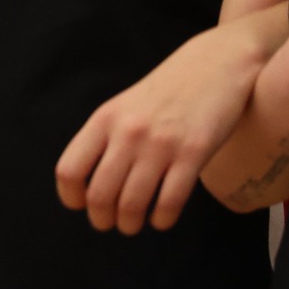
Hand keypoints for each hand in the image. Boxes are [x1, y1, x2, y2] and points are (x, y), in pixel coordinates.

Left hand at [57, 21, 274, 233]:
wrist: (218, 62)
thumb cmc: (169, 89)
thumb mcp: (125, 106)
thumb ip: (107, 138)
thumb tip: (90, 186)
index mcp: (105, 119)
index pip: (70, 170)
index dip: (72, 197)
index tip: (82, 205)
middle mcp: (128, 132)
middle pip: (99, 195)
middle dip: (102, 219)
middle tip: (110, 223)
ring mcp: (161, 143)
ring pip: (132, 204)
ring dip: (130, 224)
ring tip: (133, 225)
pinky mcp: (194, 153)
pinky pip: (170, 202)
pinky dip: (162, 219)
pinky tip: (161, 218)